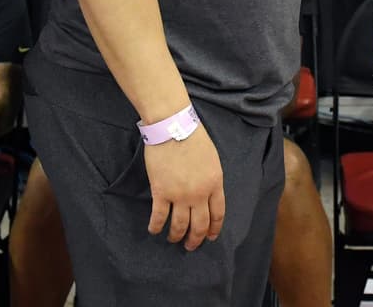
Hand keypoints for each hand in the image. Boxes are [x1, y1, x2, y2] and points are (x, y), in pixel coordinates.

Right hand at [144, 126, 225, 250]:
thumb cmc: (194, 139)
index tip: (211, 238)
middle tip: (191, 246)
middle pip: (200, 224)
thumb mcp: (212, 160)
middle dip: (196, 239)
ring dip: (176, 236)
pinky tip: (154, 230)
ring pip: (179, 225)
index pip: (218, 214)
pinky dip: (156, 226)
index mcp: (215, 183)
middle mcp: (199, 193)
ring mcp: (180, 195)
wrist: (173, 127)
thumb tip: (208, 196)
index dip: (214, 229)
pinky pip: (159, 217)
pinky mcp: (161, 192)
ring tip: (173, 240)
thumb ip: (211, 180)